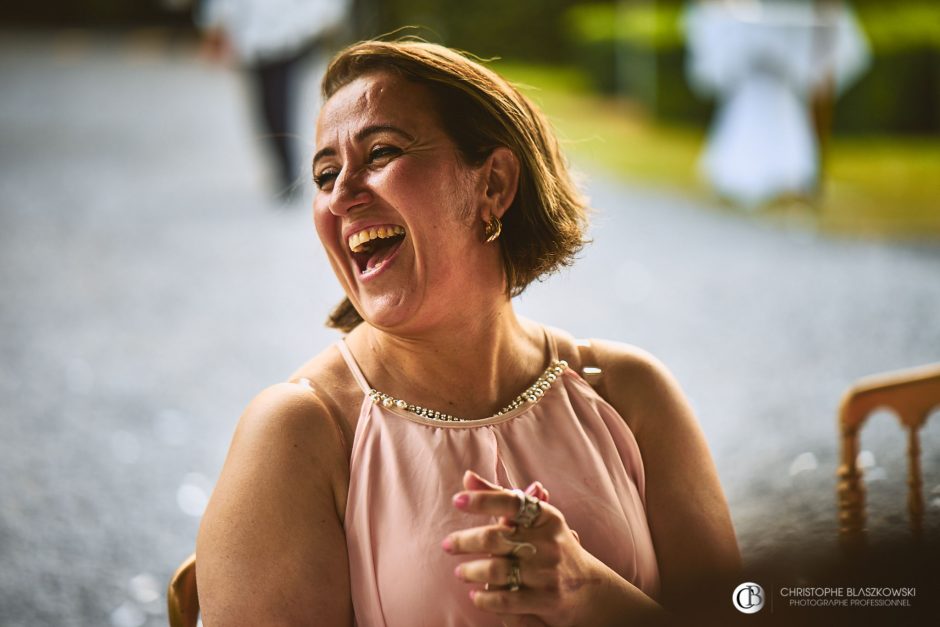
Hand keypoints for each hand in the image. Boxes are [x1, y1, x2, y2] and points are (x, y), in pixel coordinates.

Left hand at [442, 470, 601, 626]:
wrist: (592, 591)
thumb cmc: (552, 548)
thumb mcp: (535, 520)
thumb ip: (500, 498)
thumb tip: (467, 476)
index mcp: (546, 518)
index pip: (512, 503)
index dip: (483, 500)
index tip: (457, 499)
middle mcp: (549, 543)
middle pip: (496, 538)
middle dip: (465, 541)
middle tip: (447, 545)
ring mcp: (548, 573)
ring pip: (497, 570)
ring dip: (471, 571)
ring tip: (460, 572)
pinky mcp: (547, 601)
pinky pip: (507, 600)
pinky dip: (486, 598)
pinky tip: (476, 596)